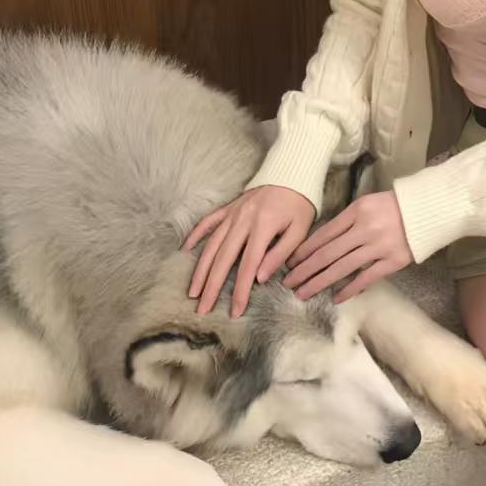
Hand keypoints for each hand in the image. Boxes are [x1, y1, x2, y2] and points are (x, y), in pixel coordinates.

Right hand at [183, 185, 314, 317]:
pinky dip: (195, 234)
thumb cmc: (299, 205)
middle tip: (202, 310)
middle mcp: (242, 220)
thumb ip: (281, 253)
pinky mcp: (229, 207)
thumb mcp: (300, 229)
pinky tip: (185, 249)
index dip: (240, 290)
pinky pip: (208, 221)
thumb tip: (259, 278)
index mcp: (262, 227)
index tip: (234, 311)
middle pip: (223, 259)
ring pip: (211, 244)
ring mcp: (233, 213)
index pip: (248, 266)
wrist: (292, 173)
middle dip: (211, 286)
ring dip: (200, 269)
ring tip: (192, 291)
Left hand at [283, 191, 413, 302]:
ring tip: (303, 293)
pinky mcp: (392, 262)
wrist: (427, 210)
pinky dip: (349, 289)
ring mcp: (378, 247)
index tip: (290, 262)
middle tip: (288, 283)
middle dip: (305, 269)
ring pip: (342, 268)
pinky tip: (335, 298)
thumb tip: (322, 242)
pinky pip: (365, 278)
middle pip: (327, 253)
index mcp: (356, 212)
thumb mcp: (366, 204)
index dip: (305, 250)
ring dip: (319, 282)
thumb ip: (347, 220)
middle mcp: (364, 229)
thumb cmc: (392, 206)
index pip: (324, 234)